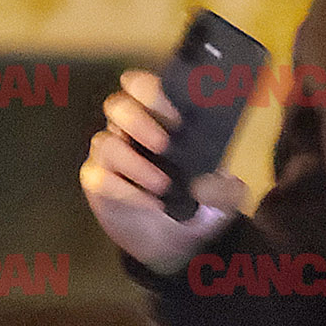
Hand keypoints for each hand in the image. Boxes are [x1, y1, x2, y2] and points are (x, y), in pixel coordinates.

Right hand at [79, 70, 248, 273]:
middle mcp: (131, 130)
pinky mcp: (99, 184)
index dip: (152, 90)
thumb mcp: (226, 195)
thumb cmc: (200, 199)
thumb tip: (203, 183)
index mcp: (160, 118)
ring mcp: (112, 156)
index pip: (141, 85)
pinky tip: (151, 202)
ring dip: (135, 163)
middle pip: (116, 106)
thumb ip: (226, 188)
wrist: (180, 239)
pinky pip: (99, 178)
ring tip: (163, 184)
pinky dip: (126, 190)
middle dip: (138, 120)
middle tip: (164, 144)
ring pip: (104, 143)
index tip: (177, 115)